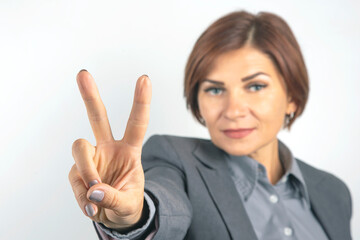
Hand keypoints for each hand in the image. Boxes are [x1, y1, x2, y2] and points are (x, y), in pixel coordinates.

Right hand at [68, 70, 151, 229]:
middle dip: (90, 96)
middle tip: (83, 73)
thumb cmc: (127, 204)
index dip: (141, 102)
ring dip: (87, 170)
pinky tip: (92, 207)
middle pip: (98, 118)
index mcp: (129, 150)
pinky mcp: (76, 171)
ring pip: (79, 147)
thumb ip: (114, 198)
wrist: (114, 218)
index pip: (137, 123)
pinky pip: (74, 177)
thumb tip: (94, 190)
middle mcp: (109, 148)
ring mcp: (91, 158)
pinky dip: (82, 195)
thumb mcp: (129, 205)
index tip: (144, 78)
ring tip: (95, 194)